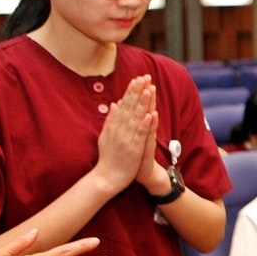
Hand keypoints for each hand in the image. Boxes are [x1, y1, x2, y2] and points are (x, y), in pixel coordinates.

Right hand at [95, 76, 158, 193]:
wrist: (106, 178)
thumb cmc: (109, 157)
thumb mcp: (107, 135)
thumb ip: (111, 119)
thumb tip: (115, 103)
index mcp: (114, 125)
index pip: (124, 104)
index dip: (131, 91)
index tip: (138, 78)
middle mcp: (119, 129)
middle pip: (130, 107)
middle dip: (138, 91)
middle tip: (145, 77)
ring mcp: (126, 138)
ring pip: (136, 117)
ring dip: (142, 103)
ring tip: (148, 89)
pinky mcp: (134, 149)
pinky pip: (140, 135)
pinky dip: (145, 124)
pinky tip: (150, 114)